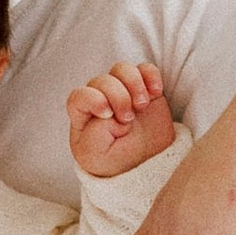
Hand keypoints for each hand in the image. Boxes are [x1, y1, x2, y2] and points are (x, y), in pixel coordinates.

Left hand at [66, 58, 179, 179]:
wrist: (148, 165)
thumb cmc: (116, 162)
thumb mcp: (95, 155)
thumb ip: (94, 131)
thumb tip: (109, 109)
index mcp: (84, 116)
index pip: (79, 95)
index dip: (93, 99)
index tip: (108, 114)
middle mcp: (102, 100)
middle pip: (102, 80)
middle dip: (118, 97)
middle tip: (128, 118)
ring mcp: (124, 93)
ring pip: (122, 69)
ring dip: (133, 84)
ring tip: (142, 106)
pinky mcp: (146, 90)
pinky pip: (146, 69)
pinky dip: (151, 76)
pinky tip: (155, 93)